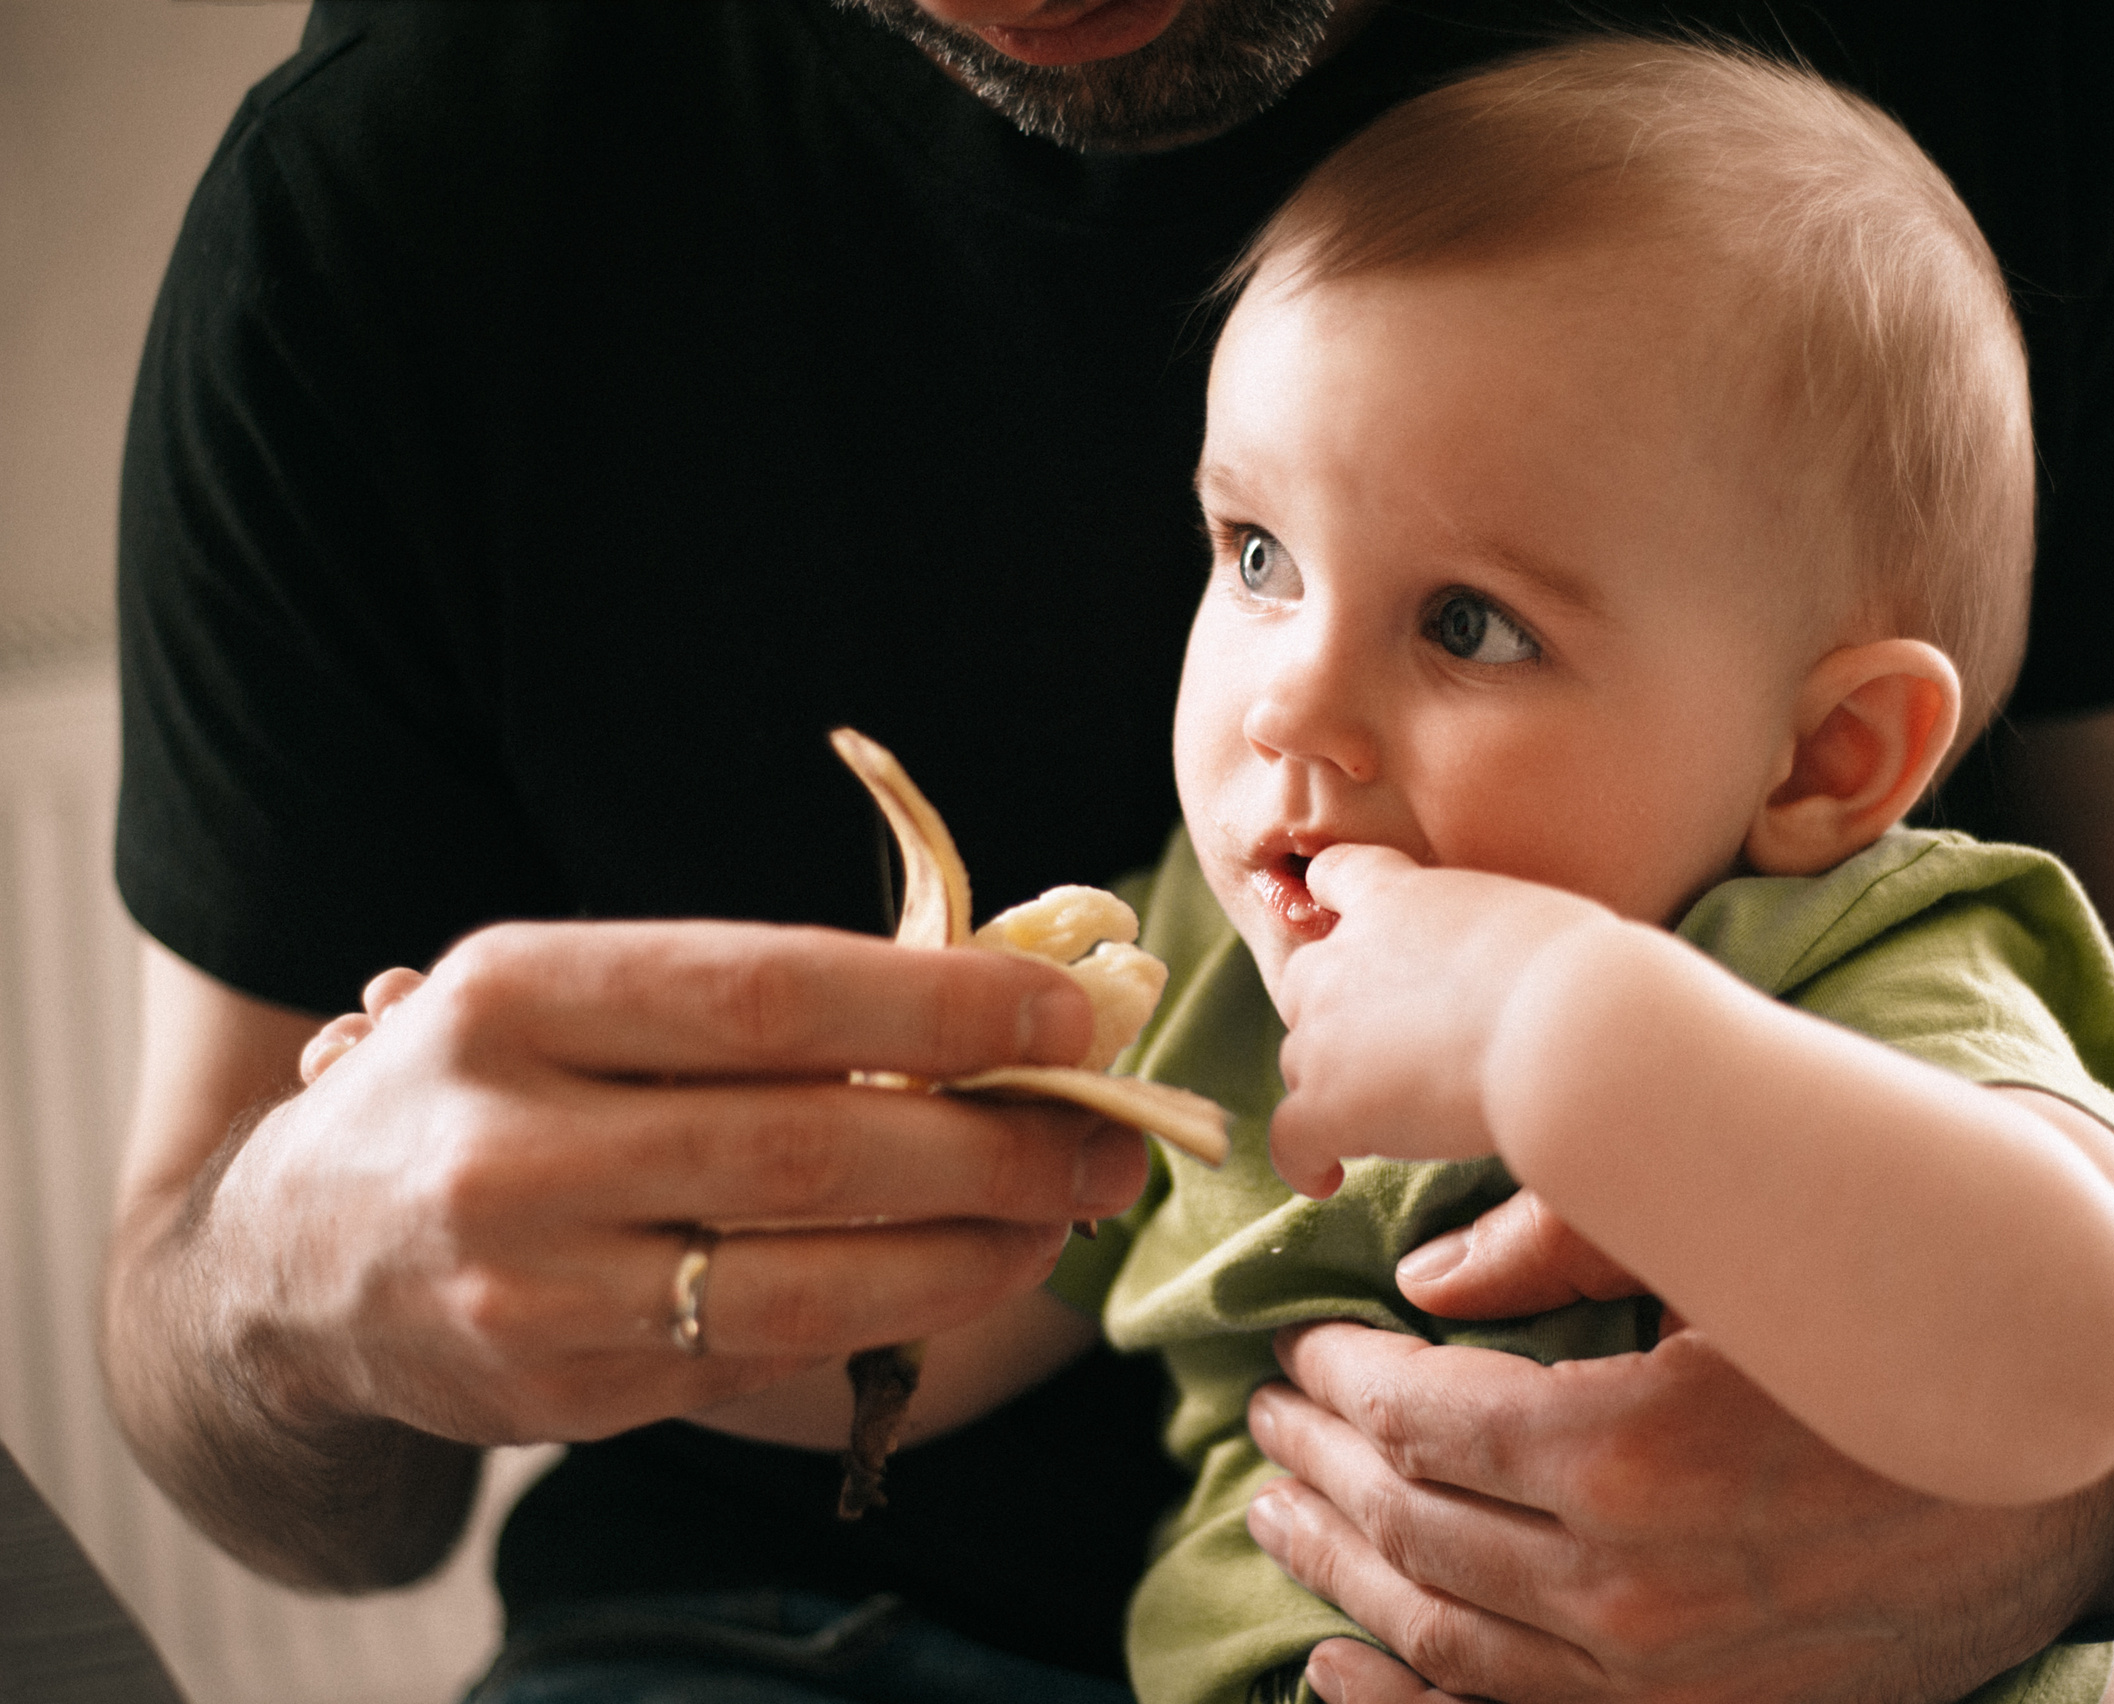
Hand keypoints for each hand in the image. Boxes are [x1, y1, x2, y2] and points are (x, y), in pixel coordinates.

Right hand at [163, 919, 1148, 1449]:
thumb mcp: (569, 990)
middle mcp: (510, 1143)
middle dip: (995, 1142)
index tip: (1068, 1009)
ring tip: (1062, 1210)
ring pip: (806, 1280)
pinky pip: (764, 1353)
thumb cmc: (484, 1084)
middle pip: (810, 1148)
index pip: (767, 993)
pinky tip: (958, 1268)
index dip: (941, 1001)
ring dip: (971, 1249)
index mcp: (517, 994)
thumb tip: (1000, 994)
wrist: (290, 1261)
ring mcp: (528, 1289)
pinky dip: (887, 1312)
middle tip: (1107, 1131)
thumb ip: (750, 998)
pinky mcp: (558, 1396)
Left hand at [1246, 1309, 2113, 1703]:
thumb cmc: (1893, 1331)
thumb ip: (1569, 1239)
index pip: (1420, 1419)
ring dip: (1337, 1575)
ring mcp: (1661, 1673)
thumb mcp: (1743, 1248)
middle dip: (1317, 1467)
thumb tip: (1426, 1278)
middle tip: (1261, 1418)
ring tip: (1275, 1514)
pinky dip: (1405, 1702)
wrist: (2066, 1474)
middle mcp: (1630, 1584)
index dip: (1339, 1379)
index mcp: (1630, 1449)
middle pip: (1412, 1527)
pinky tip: (1336, 1668)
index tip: (1297, 1346)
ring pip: (1440, 1635)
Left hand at [1270, 844, 1614, 1196]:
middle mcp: (1346, 955)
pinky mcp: (1331, 1103)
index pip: (1337, 876)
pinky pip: (1290, 1139)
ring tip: (1384, 1117)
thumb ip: (1491, 939)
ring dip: (1331, 1085)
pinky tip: (1328, 1180)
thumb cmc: (1586, 974)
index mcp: (1399, 895)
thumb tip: (1513, 973)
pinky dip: (1303, 1160)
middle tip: (1392, 1050)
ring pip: (1299, 1061)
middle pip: (1304, 980)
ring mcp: (1329, 1031)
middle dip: (1335, 1014)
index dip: (1337, 907)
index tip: (1352, 937)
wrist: (1571, 1024)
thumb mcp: (1532, 922)